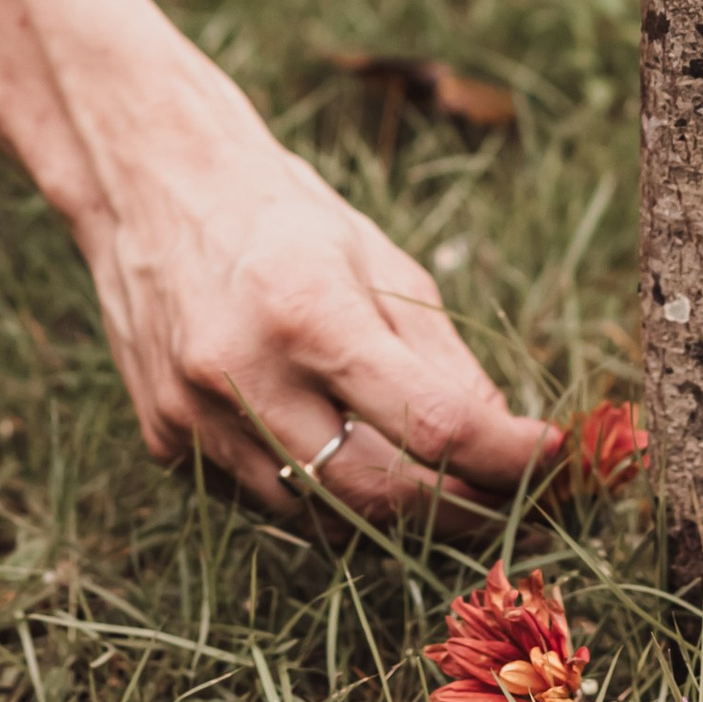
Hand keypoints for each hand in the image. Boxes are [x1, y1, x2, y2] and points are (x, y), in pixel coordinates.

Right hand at [77, 84, 562, 520]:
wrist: (150, 184)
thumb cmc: (282, 214)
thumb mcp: (380, 262)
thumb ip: (442, 360)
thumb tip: (505, 442)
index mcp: (308, 311)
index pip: (430, 423)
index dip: (503, 457)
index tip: (551, 460)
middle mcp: (242, 373)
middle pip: (375, 494)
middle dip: (459, 511)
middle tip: (511, 505)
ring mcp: (194, 417)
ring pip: (318, 516)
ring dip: (392, 516)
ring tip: (443, 491)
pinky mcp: (164, 442)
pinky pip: (264, 500)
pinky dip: (320, 495)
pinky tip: (345, 459)